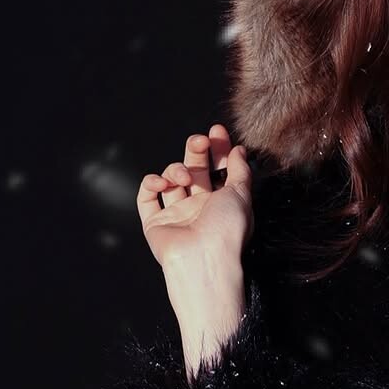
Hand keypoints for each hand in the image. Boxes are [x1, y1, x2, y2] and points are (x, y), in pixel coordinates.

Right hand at [136, 123, 253, 271]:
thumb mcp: (242, 194)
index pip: (217, 168)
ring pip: (170, 179)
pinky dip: (151, 183)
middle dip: (196, 151)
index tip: (217, 130)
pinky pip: (147, 197)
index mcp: (221, 202)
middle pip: (194, 169)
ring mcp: (176, 215)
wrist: (204, 258)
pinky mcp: (155, 223)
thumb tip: (239, 150)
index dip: (217, 149)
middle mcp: (199, 208)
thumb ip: (240, 170)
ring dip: (176, 170)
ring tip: (185, 178)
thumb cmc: (227, 230)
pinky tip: (161, 182)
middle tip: (199, 141)